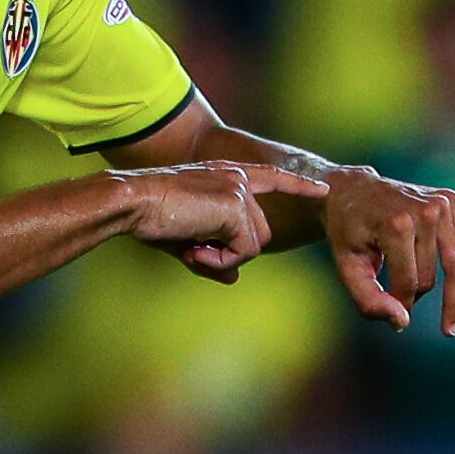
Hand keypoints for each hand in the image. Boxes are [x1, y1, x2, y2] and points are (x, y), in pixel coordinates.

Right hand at [119, 160, 313, 279]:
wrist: (132, 201)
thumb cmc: (150, 218)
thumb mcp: (186, 241)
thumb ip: (215, 256)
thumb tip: (235, 277)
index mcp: (226, 175)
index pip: (271, 178)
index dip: (297, 185)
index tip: (322, 189)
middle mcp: (238, 177)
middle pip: (260, 234)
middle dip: (231, 253)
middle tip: (193, 252)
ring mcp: (239, 190)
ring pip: (255, 245)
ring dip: (223, 258)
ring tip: (191, 248)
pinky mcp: (236, 205)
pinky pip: (244, 251)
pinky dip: (219, 260)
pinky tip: (194, 248)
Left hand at [321, 169, 454, 333]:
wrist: (353, 191)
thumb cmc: (349, 232)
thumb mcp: (348, 268)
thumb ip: (369, 300)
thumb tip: (403, 323)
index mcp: (396, 224)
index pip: (409, 282)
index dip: (399, 303)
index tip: (387, 307)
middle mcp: (425, 211)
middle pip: (432, 277)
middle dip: (416, 296)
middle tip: (404, 305)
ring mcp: (443, 204)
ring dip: (452, 296)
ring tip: (450, 326)